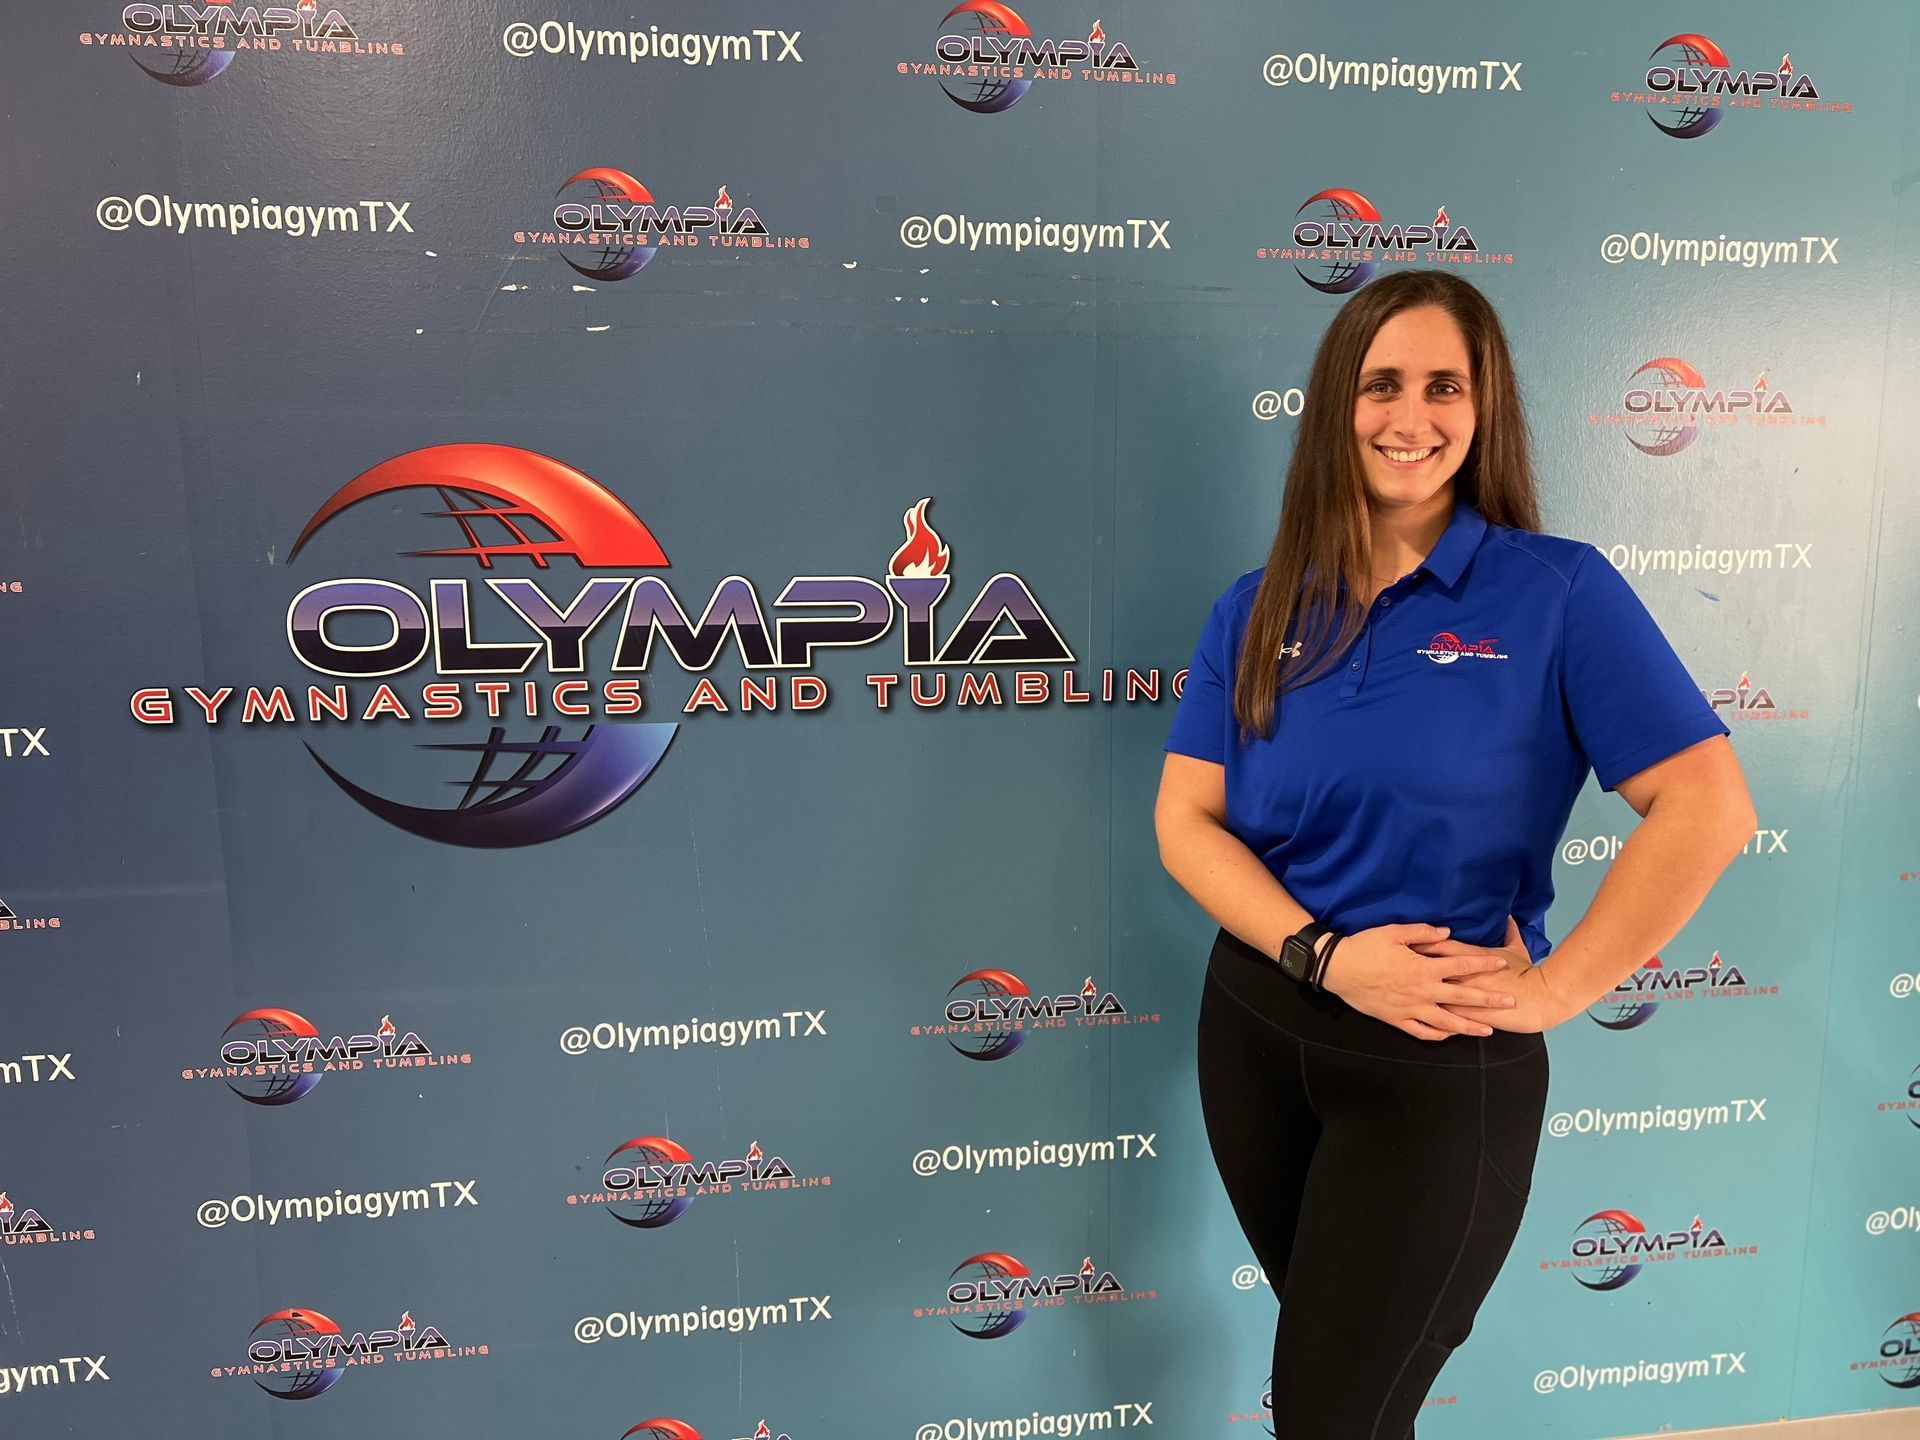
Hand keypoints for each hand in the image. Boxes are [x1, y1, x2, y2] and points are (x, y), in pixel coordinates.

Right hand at [1319, 922, 1519, 1041]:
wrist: (1338, 969)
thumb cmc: (1366, 946)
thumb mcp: (1393, 932)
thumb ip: (1423, 932)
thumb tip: (1448, 933)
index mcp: (1424, 967)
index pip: (1462, 964)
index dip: (1484, 963)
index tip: (1502, 963)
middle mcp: (1422, 991)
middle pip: (1462, 997)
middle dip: (1489, 1000)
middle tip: (1511, 1003)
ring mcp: (1411, 1009)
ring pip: (1447, 1023)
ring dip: (1469, 1027)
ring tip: (1488, 1031)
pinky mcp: (1397, 1020)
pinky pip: (1421, 1032)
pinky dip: (1437, 1035)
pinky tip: (1449, 1035)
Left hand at [1408, 915, 1570, 1033]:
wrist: (1538, 999)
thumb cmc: (1527, 973)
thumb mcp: (1517, 949)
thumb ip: (1509, 932)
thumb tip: (1508, 917)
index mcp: (1470, 959)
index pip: (1441, 947)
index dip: (1422, 943)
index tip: (1405, 941)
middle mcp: (1461, 978)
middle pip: (1429, 968)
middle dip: (1408, 965)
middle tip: (1389, 962)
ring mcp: (1462, 998)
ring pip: (1429, 995)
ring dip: (1412, 992)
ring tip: (1394, 989)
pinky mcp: (1465, 1016)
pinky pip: (1440, 1019)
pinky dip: (1426, 1017)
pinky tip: (1411, 1015)